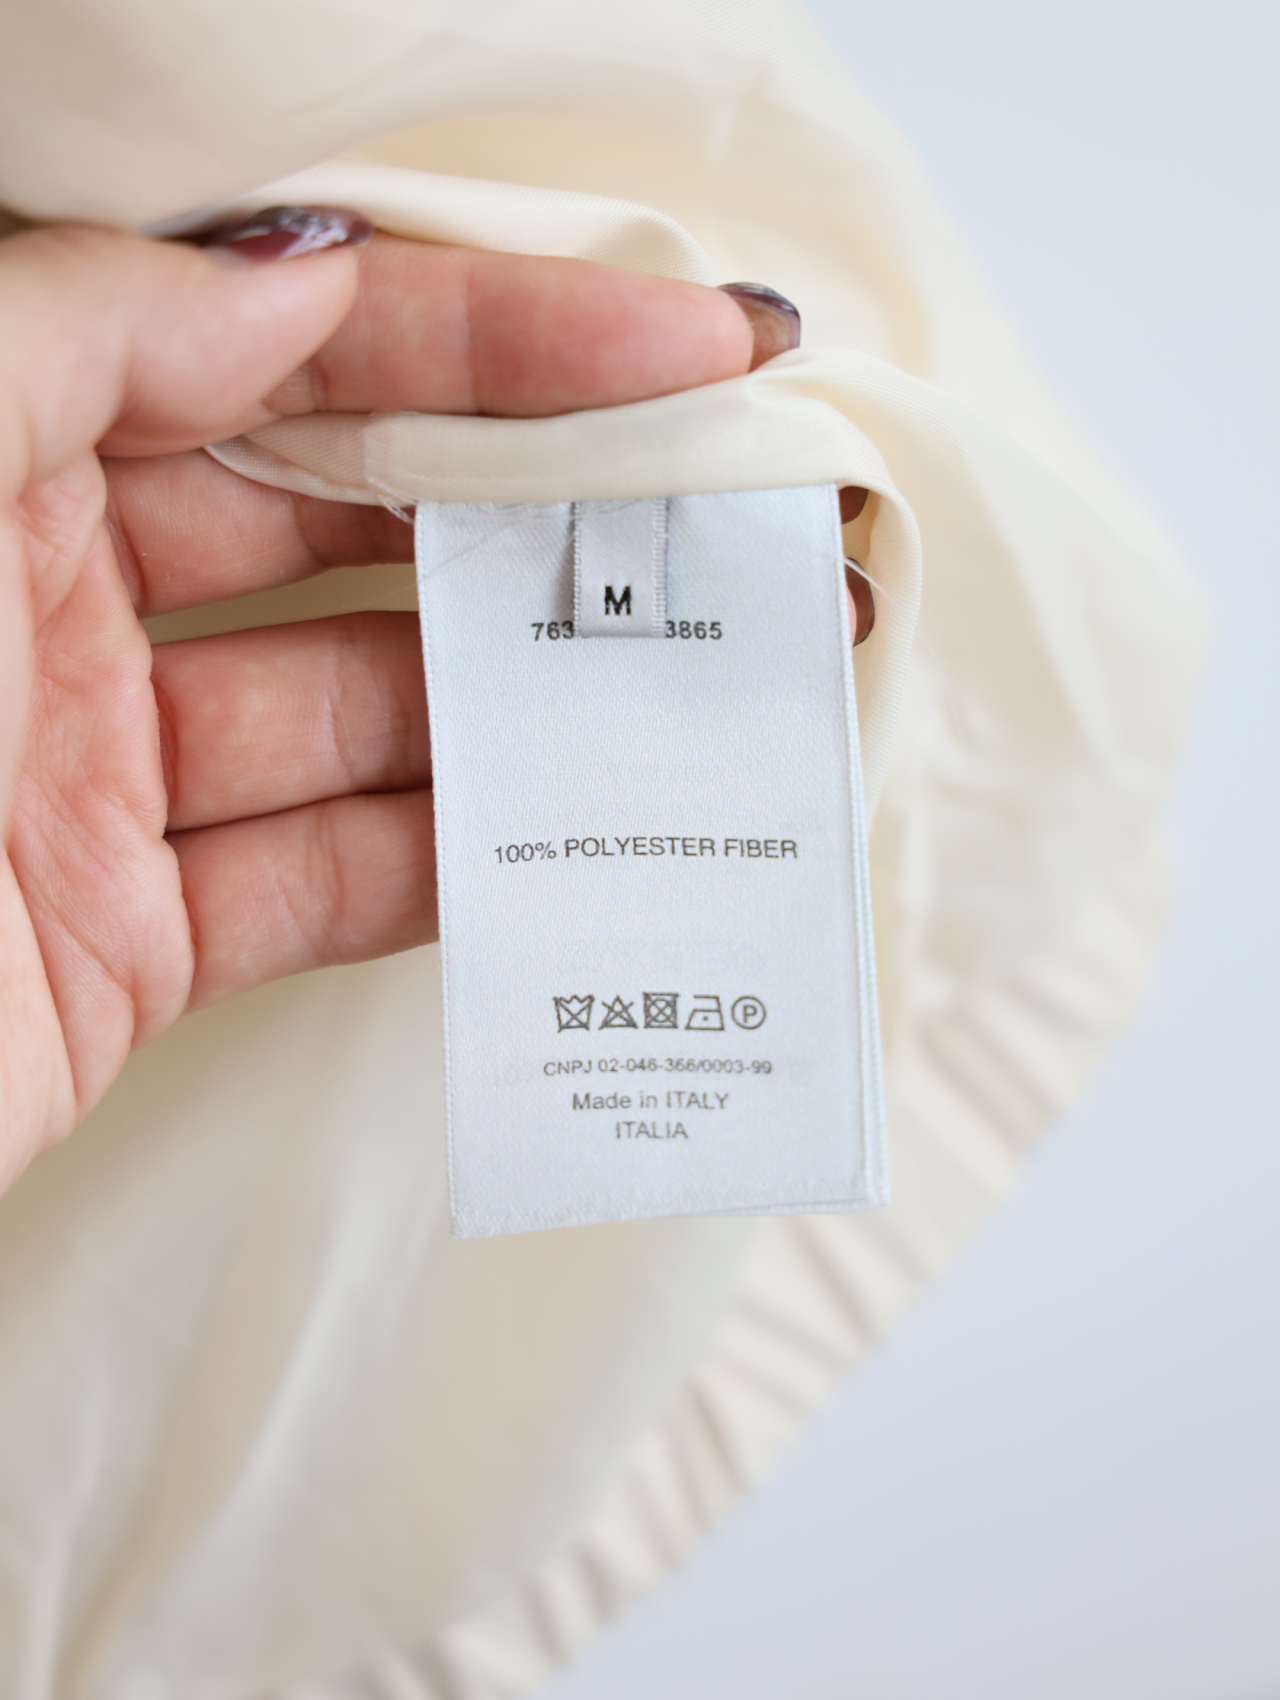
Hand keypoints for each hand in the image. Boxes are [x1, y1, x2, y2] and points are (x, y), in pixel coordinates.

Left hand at [0, 208, 866, 1191]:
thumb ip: (81, 335)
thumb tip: (298, 274)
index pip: (289, 351)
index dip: (498, 333)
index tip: (684, 339)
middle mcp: (50, 607)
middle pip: (357, 530)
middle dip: (555, 517)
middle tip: (732, 519)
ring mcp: (101, 783)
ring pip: (367, 715)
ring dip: (536, 703)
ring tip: (705, 684)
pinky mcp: (131, 946)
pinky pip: (328, 885)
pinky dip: (457, 866)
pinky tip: (576, 835)